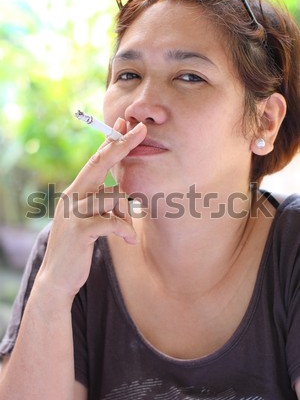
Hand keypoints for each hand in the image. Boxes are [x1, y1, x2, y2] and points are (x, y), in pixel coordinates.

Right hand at [36, 118, 146, 299]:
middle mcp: (73, 196)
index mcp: (76, 192)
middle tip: (140, 131)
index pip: (94, 161)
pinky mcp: (79, 230)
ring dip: (126, 215)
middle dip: (121, 146)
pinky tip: (129, 240)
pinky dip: (125, 230)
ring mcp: (74, 212)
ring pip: (112, 197)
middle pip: (98, 164)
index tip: (123, 123)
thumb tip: (124, 194)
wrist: (59, 276)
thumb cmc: (79, 246)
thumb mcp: (90, 220)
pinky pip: (111, 222)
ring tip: (126, 232)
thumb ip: (103, 204)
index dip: (109, 142)